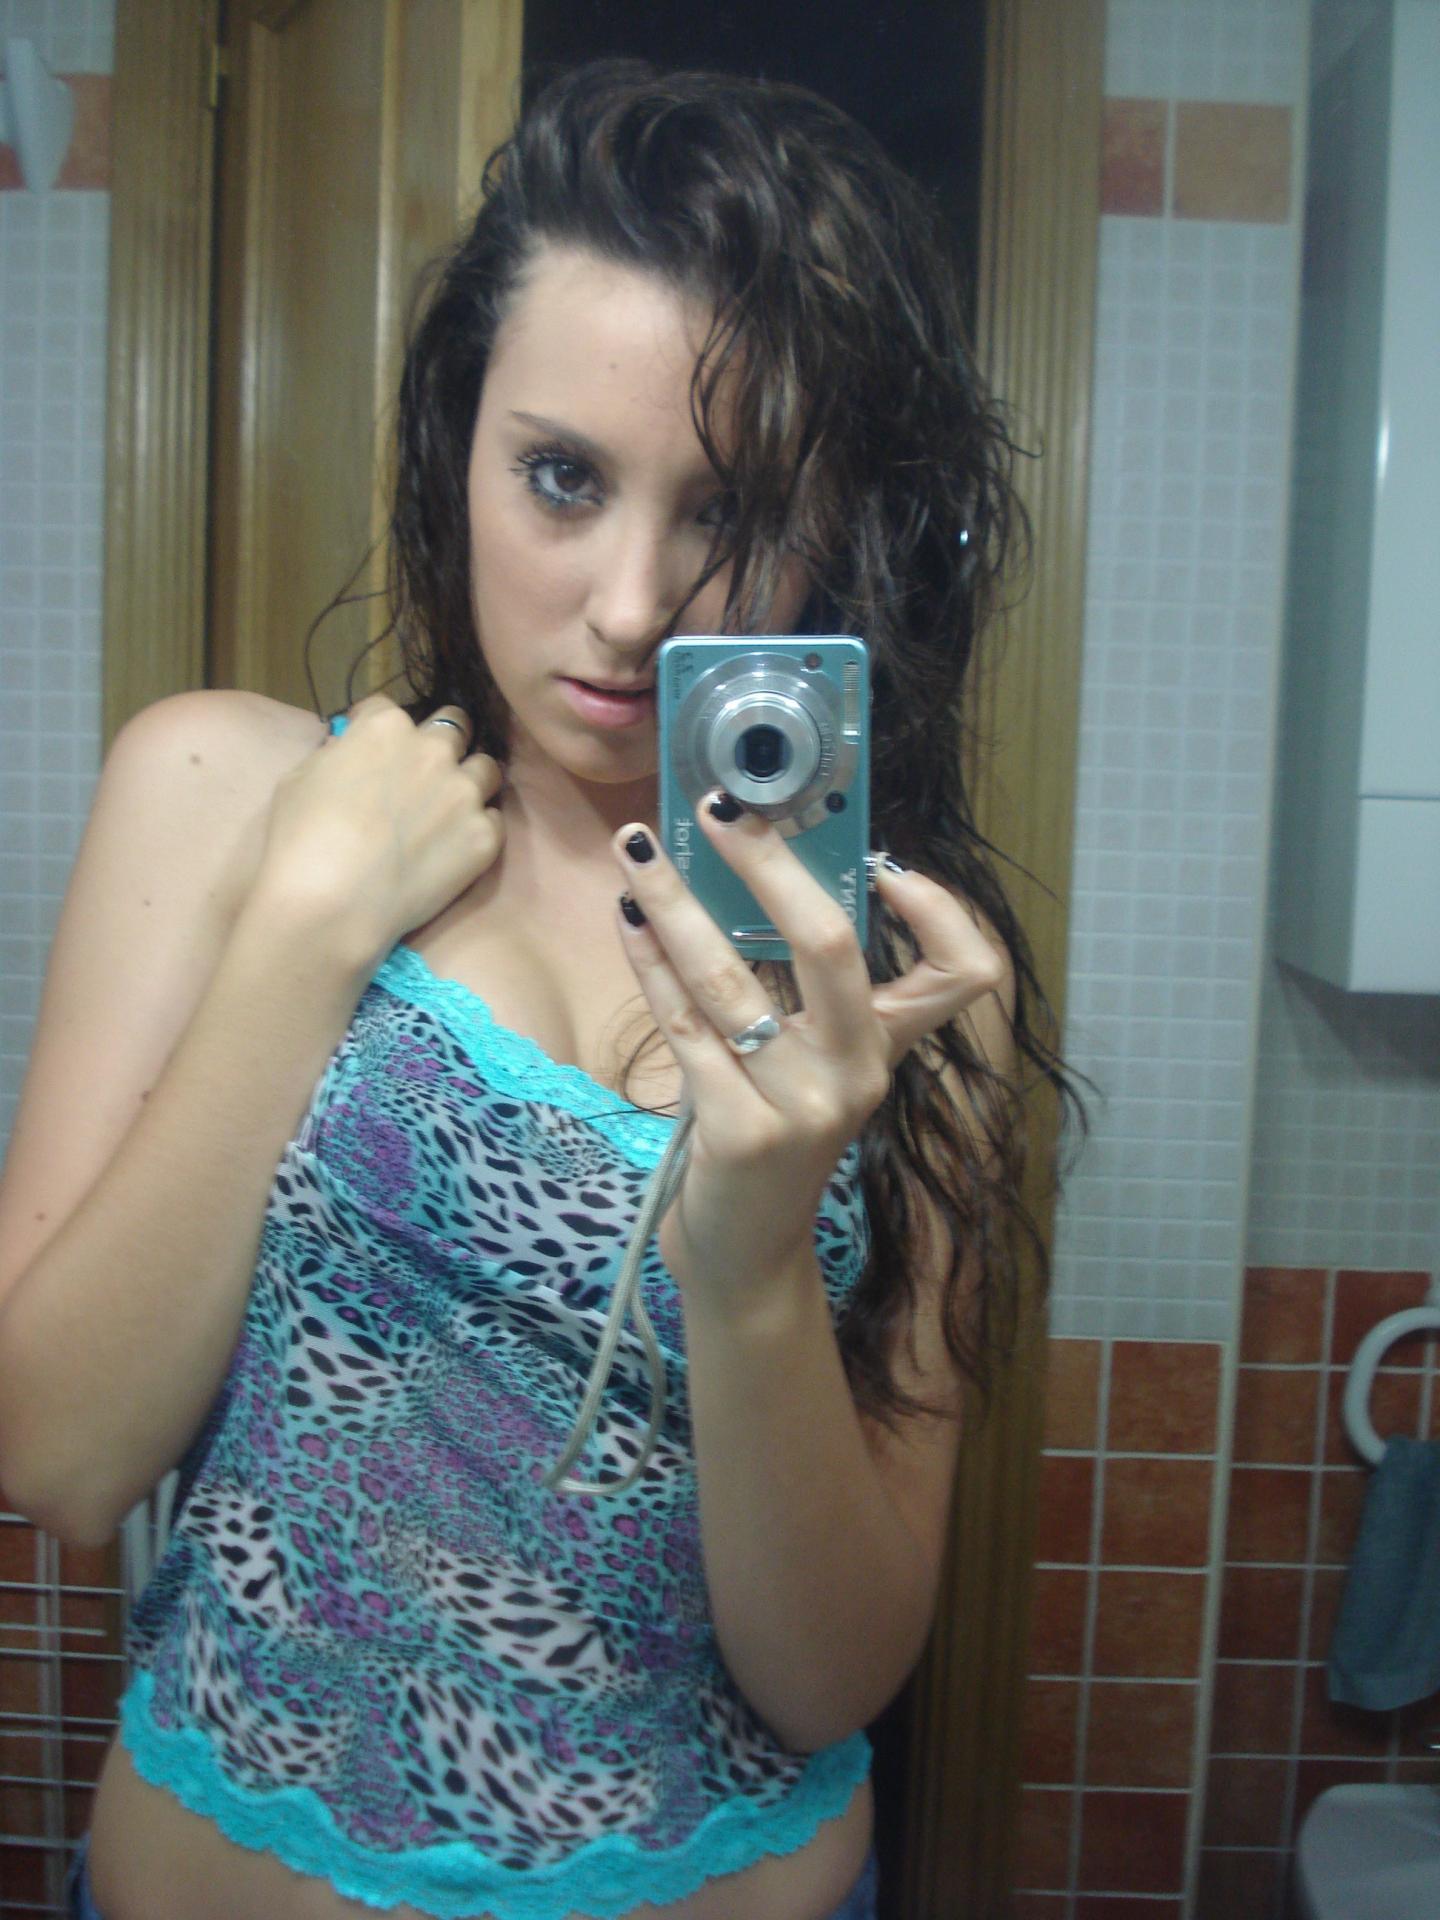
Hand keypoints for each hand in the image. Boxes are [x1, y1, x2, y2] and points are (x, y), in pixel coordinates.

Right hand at [255, 693, 504, 956]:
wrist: (332, 903)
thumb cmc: (301, 839)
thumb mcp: (300, 778)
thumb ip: (336, 756)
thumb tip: (349, 753)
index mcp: (385, 728)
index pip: (389, 709)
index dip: (379, 730)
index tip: (375, 753)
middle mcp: (434, 750)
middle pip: (454, 727)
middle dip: (442, 742)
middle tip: (426, 772)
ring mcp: (464, 793)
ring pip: (486, 769)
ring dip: (470, 780)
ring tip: (452, 807)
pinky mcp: (484, 836)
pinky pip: (493, 820)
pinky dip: (477, 828)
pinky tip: (455, 847)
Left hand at [610, 792, 1007, 1304]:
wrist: (746, 1253)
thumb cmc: (769, 1136)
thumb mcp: (809, 1068)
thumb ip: (800, 995)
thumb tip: (747, 872)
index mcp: (884, 1050)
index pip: (965, 976)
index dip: (942, 912)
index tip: (888, 862)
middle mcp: (856, 1076)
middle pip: (832, 946)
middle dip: (768, 865)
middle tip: (718, 809)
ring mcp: (801, 1107)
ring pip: (730, 978)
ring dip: (674, 902)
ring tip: (635, 849)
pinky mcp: (741, 1134)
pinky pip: (685, 1026)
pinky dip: (650, 964)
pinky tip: (628, 921)